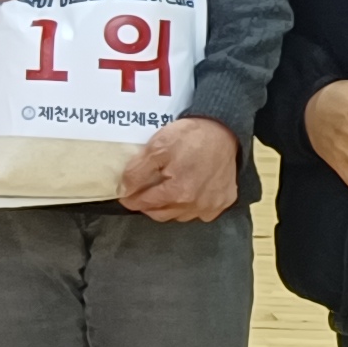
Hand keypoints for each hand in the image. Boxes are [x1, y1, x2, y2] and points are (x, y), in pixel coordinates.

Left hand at [117, 114, 242, 224]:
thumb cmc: (189, 136)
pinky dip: (190, 207)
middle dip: (148, 205)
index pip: (144, 204)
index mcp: (178, 192)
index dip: (131, 199)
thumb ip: (137, 172)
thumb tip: (123, 190)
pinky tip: (187, 193)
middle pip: (161, 214)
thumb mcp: (156, 147)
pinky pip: (200, 213)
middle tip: (143, 192)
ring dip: (169, 207)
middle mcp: (195, 205)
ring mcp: (211, 206)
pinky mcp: (224, 202)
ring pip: (180, 216)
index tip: (124, 195)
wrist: (223, 130)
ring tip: (165, 191)